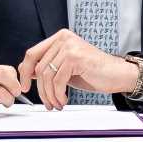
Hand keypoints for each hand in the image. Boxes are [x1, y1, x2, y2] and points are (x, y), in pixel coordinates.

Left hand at [16, 29, 142, 109]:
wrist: (118, 75)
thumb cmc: (94, 72)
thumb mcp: (65, 69)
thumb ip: (47, 67)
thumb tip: (24, 72)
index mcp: (59, 38)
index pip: (32, 54)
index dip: (25, 73)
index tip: (25, 87)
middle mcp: (63, 39)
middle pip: (39, 67)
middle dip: (40, 90)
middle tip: (46, 102)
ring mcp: (70, 47)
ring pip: (47, 76)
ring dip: (50, 95)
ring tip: (57, 103)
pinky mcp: (76, 58)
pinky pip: (58, 81)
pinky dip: (58, 95)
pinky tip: (64, 100)